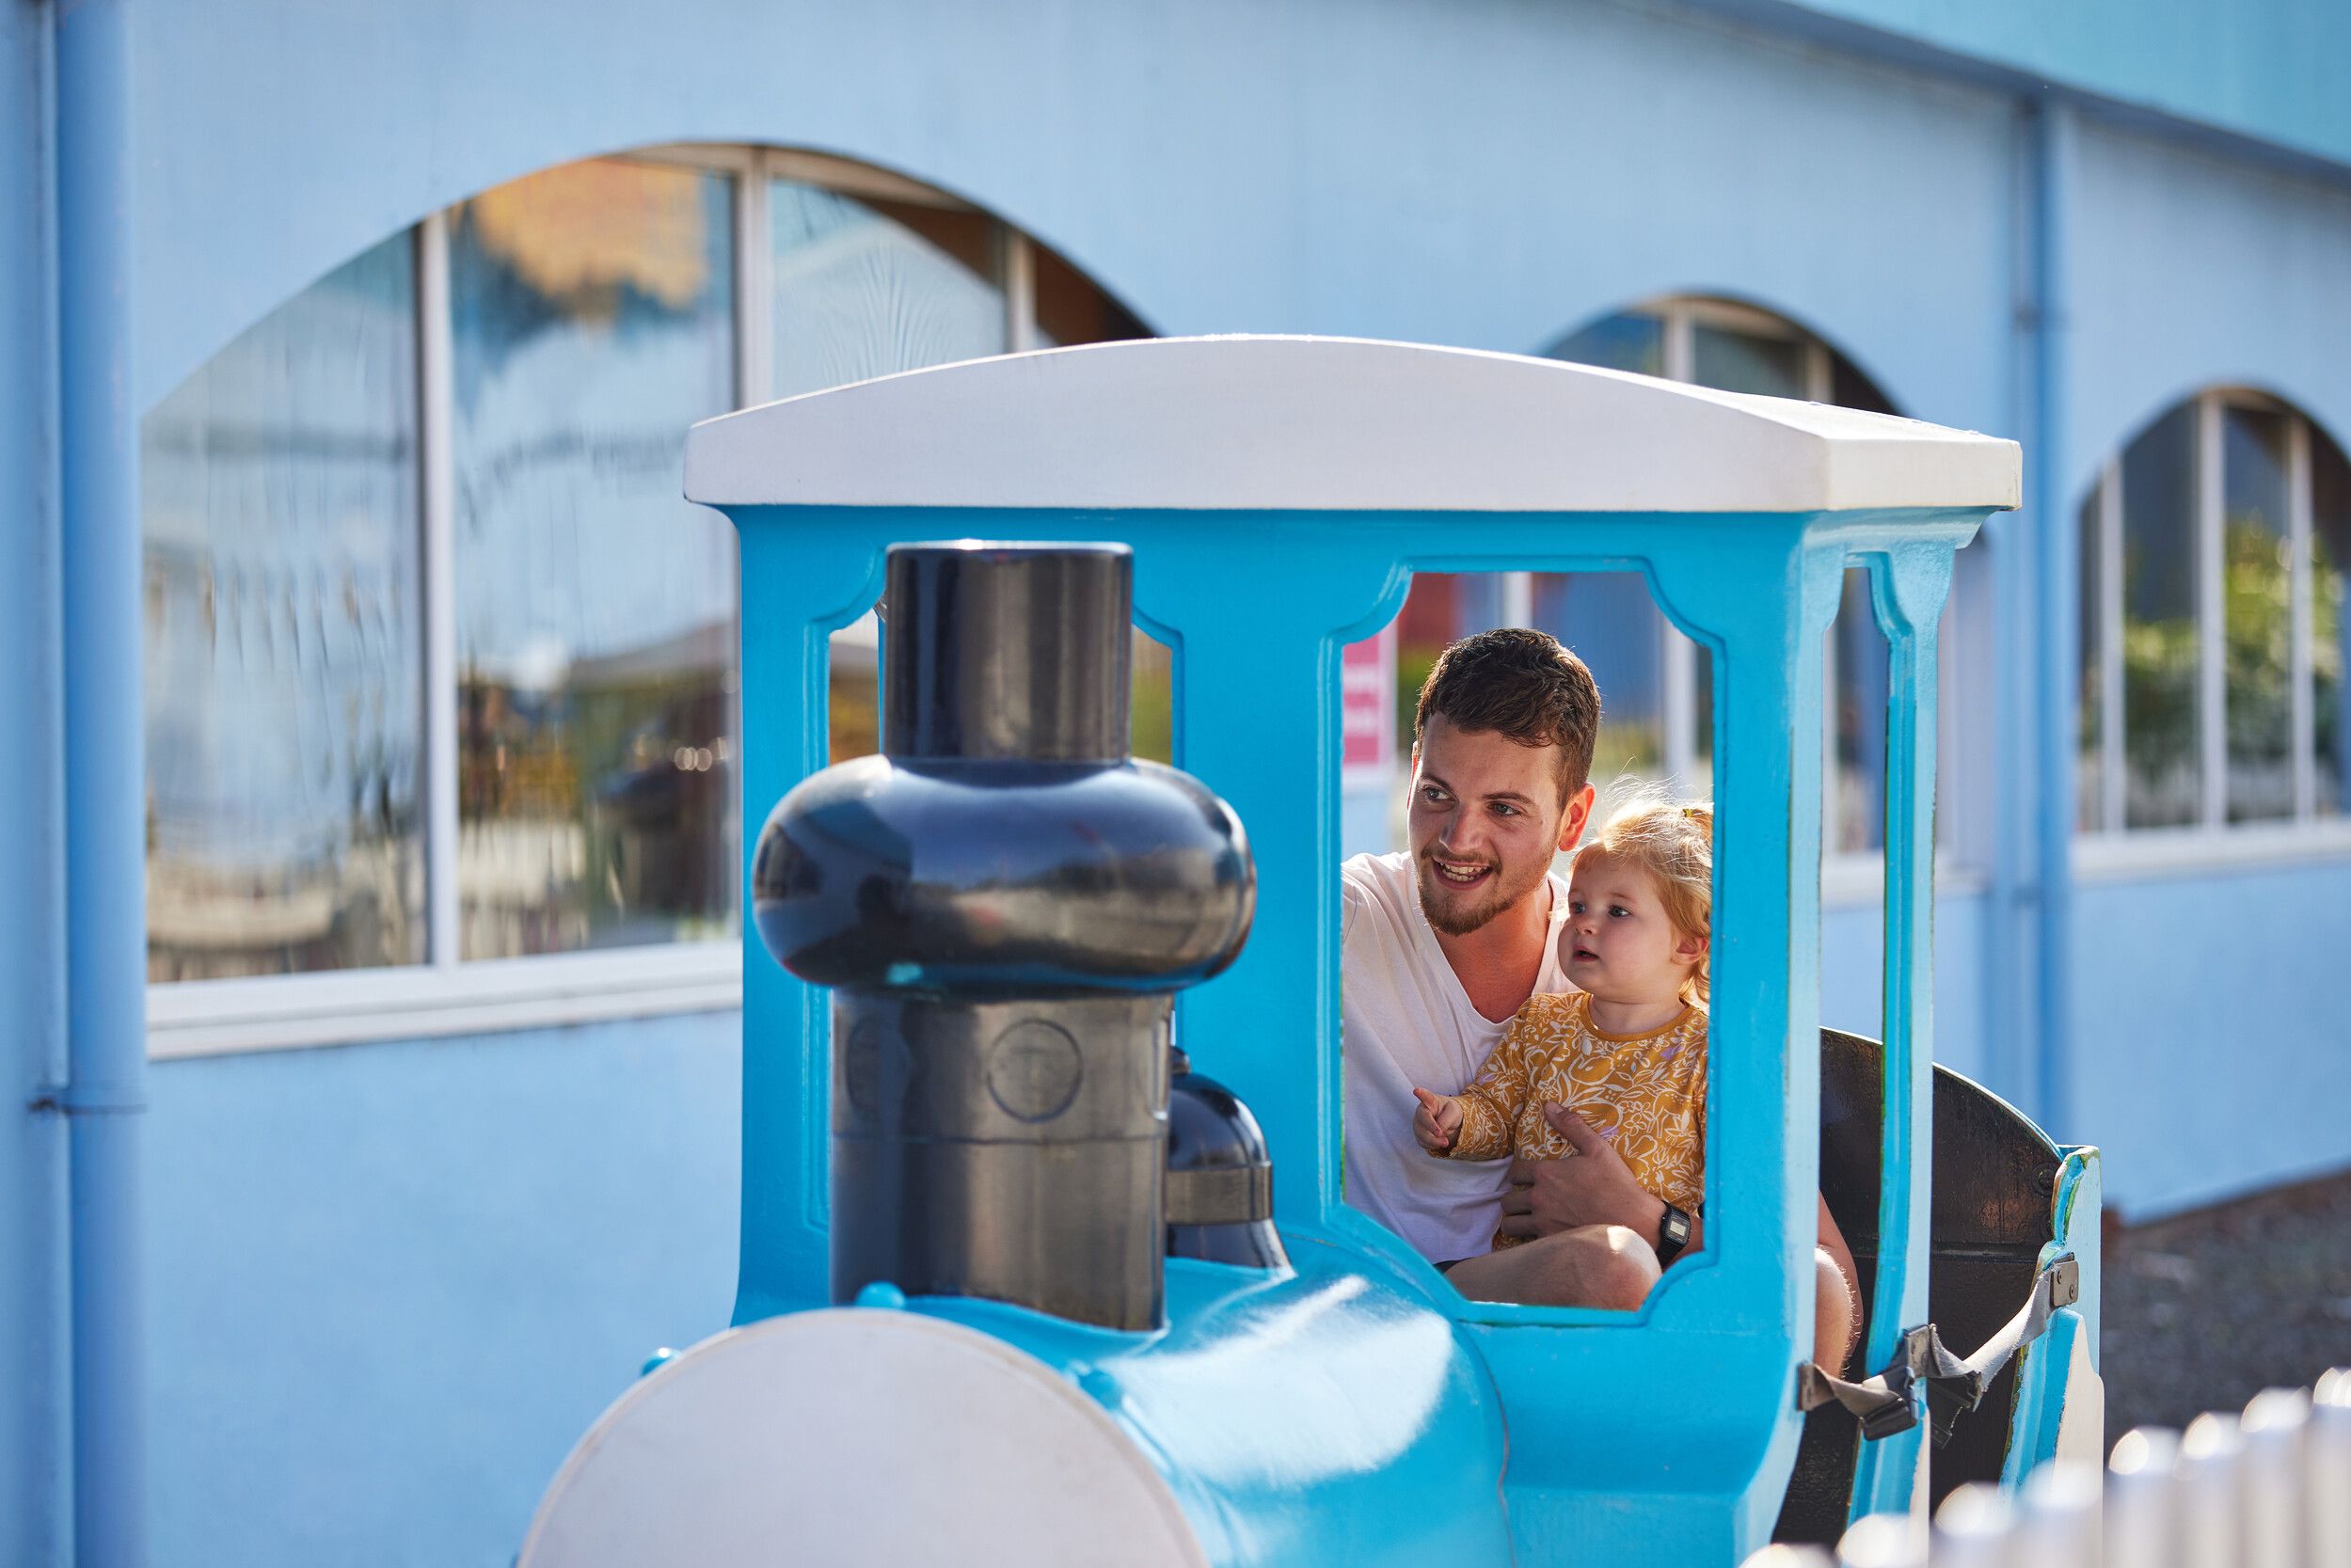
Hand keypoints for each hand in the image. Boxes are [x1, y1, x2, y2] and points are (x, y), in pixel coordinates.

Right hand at [1411, 1088, 1462, 1152]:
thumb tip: (1438, 1133)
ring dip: (1433, 1141)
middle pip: (1422, 1120)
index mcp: (1431, 1101)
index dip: (1421, 1094)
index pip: (1426, 1097)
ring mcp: (1418, 1123)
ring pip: (1421, 1134)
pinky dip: (1432, 1145)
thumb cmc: (1450, 1111)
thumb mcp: (1454, 1112)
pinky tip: (1439, 1143)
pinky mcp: (1419, 1134)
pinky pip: (1422, 1142)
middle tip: (1443, 1136)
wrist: (1448, 1120)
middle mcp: (1421, 1111)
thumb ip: (1446, 1120)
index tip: (1416, 1091)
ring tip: (1446, 1142)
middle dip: (1432, 1129)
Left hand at [1496, 1102, 1663, 1240]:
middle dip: (1513, 1198)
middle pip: (1507, 1200)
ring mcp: (1543, 1222)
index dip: (1517, 1173)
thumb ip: (1571, 1125)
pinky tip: (1535, 1235)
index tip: (1524, 1177)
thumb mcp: (1597, 1148)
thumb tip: (1548, 1105)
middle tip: (1523, 1199)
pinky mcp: (1550, 1241)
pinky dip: (1526, 1239)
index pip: (1514, 1171)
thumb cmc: (1616, 1184)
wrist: (1632, 1220)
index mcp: (1546, 1173)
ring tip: (1524, 1219)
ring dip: (1515, 1220)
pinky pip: (1525, 1242)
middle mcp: (1539, 1197)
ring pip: (1510, 1223)